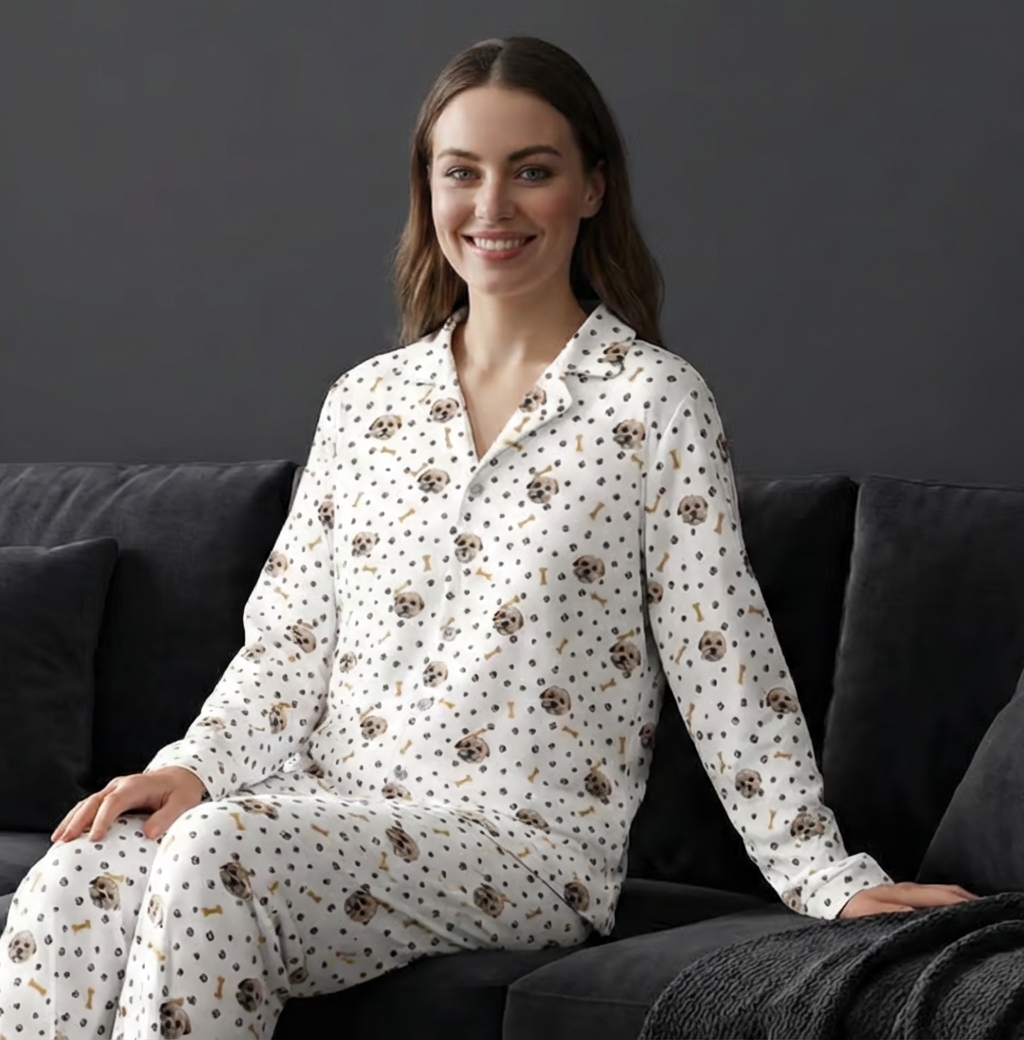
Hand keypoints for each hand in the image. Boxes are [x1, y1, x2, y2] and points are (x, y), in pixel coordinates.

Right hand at [50, 767, 207, 843]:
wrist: (180, 776)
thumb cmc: (181, 791)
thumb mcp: (182, 803)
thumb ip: (167, 817)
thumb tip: (149, 834)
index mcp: (137, 786)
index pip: (114, 802)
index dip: (102, 819)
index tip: (93, 839)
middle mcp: (121, 785)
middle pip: (94, 801)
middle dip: (78, 821)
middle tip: (64, 841)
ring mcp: (113, 790)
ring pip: (86, 803)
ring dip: (71, 820)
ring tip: (58, 840)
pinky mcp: (110, 797)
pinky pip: (89, 807)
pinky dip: (76, 818)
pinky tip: (66, 833)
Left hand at [839, 881, 978, 917]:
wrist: (836, 894)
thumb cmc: (853, 907)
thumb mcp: (869, 913)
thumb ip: (892, 914)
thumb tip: (915, 915)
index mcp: (903, 893)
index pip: (939, 897)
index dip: (960, 905)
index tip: (976, 915)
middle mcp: (909, 889)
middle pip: (946, 891)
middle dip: (968, 901)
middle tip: (987, 914)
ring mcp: (908, 890)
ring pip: (943, 891)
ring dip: (962, 901)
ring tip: (978, 914)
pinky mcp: (906, 894)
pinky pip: (935, 895)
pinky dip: (952, 901)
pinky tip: (958, 912)